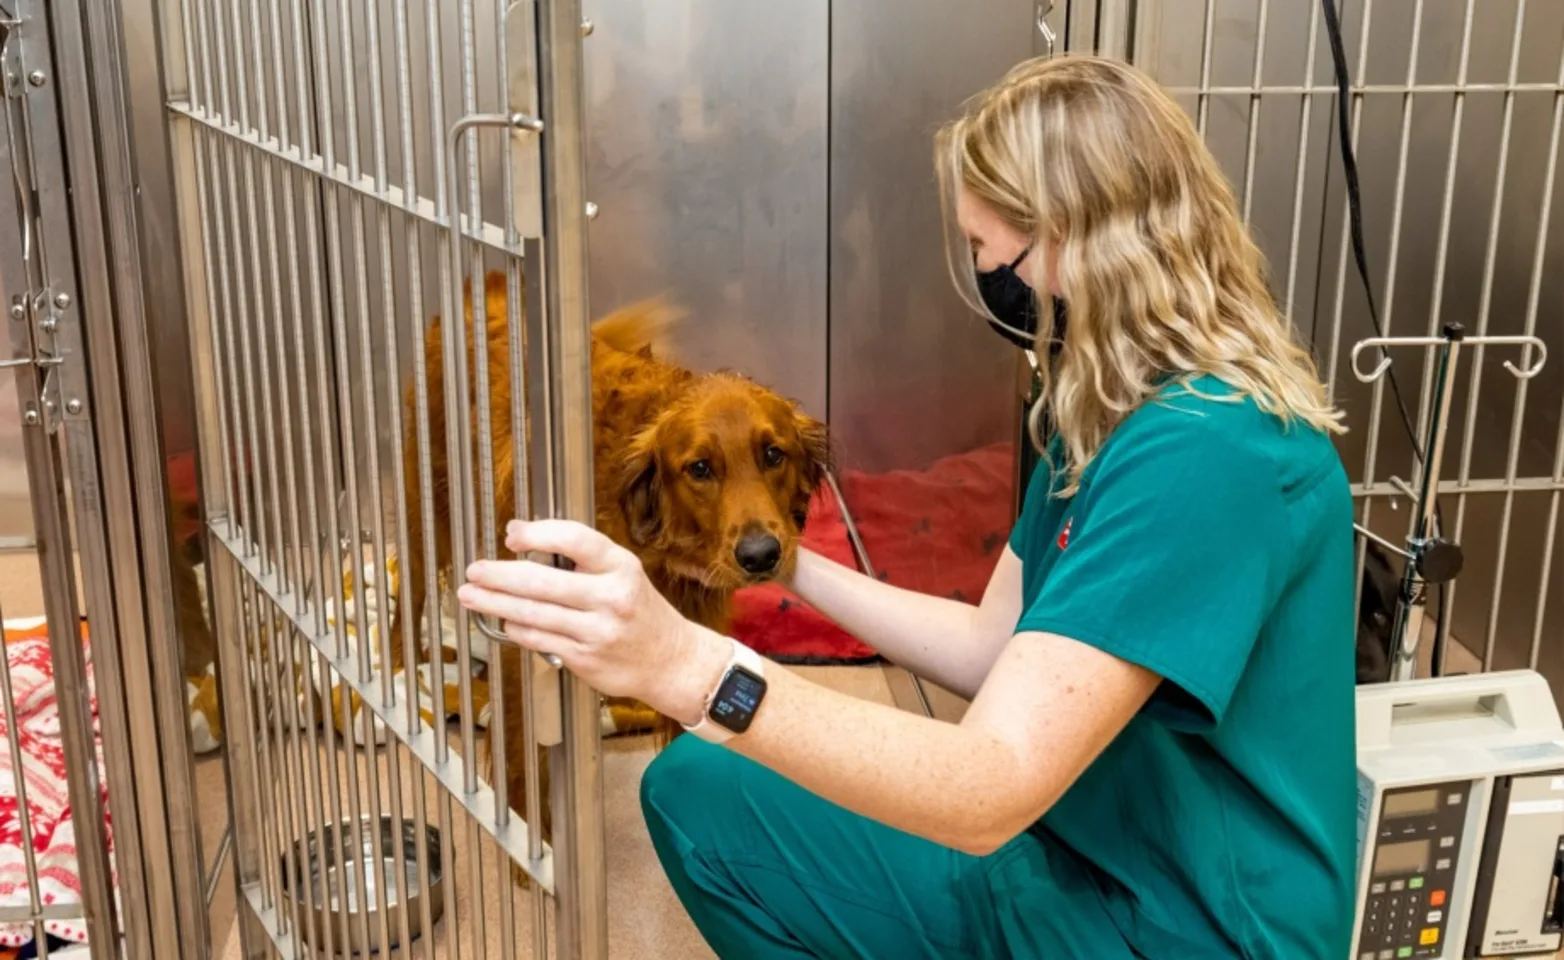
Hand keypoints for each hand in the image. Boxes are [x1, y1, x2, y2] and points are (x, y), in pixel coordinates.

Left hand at [456, 518, 730, 726]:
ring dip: (496, 603)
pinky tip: (504, 620)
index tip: (512, 535)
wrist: (669, 659)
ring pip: (533, 614)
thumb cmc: (639, 611)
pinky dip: (516, 628)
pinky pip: (539, 639)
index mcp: (621, 567)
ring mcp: (597, 631)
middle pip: (543, 581)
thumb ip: (581, 557)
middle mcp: (611, 597)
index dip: (539, 534)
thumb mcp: (623, 572)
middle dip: (499, 575)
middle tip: (475, 570)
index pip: (576, 540)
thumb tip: (522, 538)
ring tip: (472, 595)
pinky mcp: (586, 658)